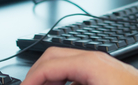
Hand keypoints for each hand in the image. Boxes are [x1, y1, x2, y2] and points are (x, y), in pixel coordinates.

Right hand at [20, 47, 137, 84]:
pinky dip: (65, 79)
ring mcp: (102, 63)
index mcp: (89, 62)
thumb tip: (44, 84)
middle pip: (54, 56)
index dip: (30, 79)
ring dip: (51, 77)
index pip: (48, 65)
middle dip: (37, 73)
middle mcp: (95, 57)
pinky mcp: (107, 71)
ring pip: (65, 61)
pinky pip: (78, 69)